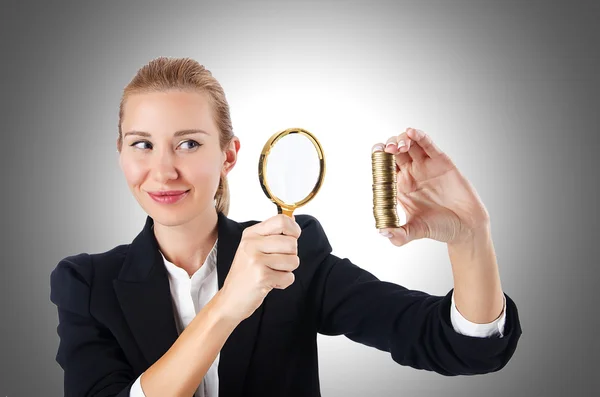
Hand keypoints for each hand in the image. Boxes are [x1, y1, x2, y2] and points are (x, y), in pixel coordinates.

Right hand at [216, 214, 301, 322]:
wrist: (230, 299)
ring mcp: (256, 260)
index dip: (294, 230)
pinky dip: (283, 283)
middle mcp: (252, 244)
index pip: (281, 220)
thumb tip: (292, 219)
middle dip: (291, 256)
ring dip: (287, 270)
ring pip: (294, 260)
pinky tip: (269, 283)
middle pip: (292, 242)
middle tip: (277, 263)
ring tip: (272, 273)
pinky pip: (289, 277)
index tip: (293, 238)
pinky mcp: (262, 277)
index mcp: (251, 234)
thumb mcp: (253, 248)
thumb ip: (272, 234)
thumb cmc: (245, 274)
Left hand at [373, 127, 489, 246]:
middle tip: (388, 150)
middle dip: (389, 146)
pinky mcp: (441, 161)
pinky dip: (420, 136)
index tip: (376, 155)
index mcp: (400, 187)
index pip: (384, 167)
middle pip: (394, 152)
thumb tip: (382, 232)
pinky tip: (412, 132)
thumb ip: (399, 235)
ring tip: (401, 146)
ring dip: (402, 139)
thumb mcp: (416, 231)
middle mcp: (411, 174)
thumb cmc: (440, 228)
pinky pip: (428, 145)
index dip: (378, 158)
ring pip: (409, 144)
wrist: (466, 227)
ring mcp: (425, 166)